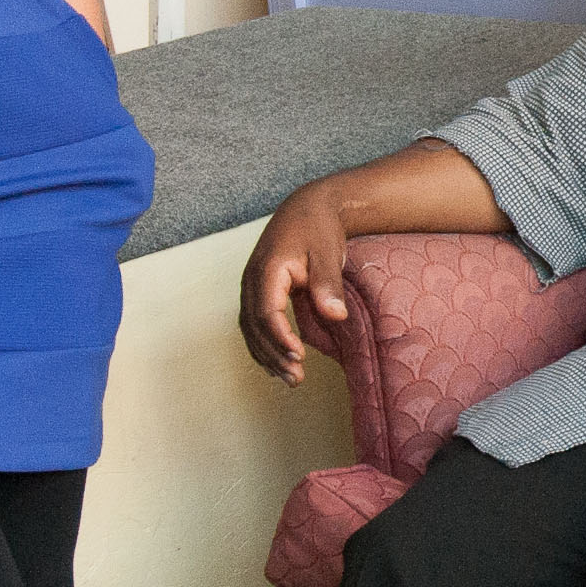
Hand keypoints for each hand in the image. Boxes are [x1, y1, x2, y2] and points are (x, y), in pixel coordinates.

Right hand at [235, 181, 354, 384]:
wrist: (306, 207)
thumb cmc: (318, 229)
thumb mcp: (328, 253)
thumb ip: (328, 284)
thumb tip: (335, 316)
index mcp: (267, 269)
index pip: (266, 312)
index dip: (280, 337)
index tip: (299, 356)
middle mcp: (251, 279)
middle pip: (254, 326)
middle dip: (273, 354)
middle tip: (296, 378)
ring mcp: (250, 286)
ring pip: (249, 329)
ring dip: (267, 356)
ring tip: (290, 379)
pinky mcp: (256, 291)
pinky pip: (253, 324)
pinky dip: (262, 346)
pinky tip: (277, 364)